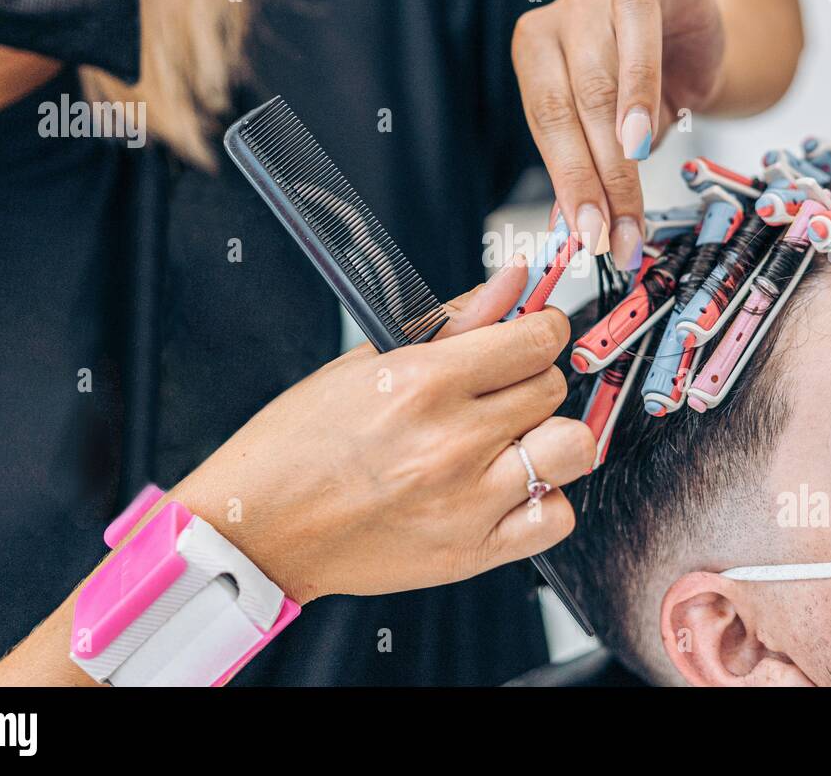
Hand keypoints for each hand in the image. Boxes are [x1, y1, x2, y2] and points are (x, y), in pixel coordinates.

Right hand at [168, 262, 592, 602]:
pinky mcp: (471, 551)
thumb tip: (513, 280)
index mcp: (424, 382)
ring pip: (571, 448)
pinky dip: (545, 501)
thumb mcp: (368, 360)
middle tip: (499, 391)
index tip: (533, 334)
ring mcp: (467, 501)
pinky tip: (510, 489)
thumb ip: (454, 318)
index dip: (543, 329)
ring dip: (551, 437)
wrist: (259, 527)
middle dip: (534, 379)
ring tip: (513, 441)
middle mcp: (453, 441)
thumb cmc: (300, 442)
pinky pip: (555, 518)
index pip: (537, 339)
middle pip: (552, 388)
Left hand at [512, 0, 724, 269]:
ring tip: (639, 151)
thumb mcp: (601, 138)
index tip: (590, 230)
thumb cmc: (628, 101)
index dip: (572, 178)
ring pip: (626, 45)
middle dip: (606, 168)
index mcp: (536, 49)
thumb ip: (589, 170)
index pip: (551, 118)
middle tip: (622, 224)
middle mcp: (569, 11)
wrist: (683, 59)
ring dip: (634, 102)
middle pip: (585, 93)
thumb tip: (581, 230)